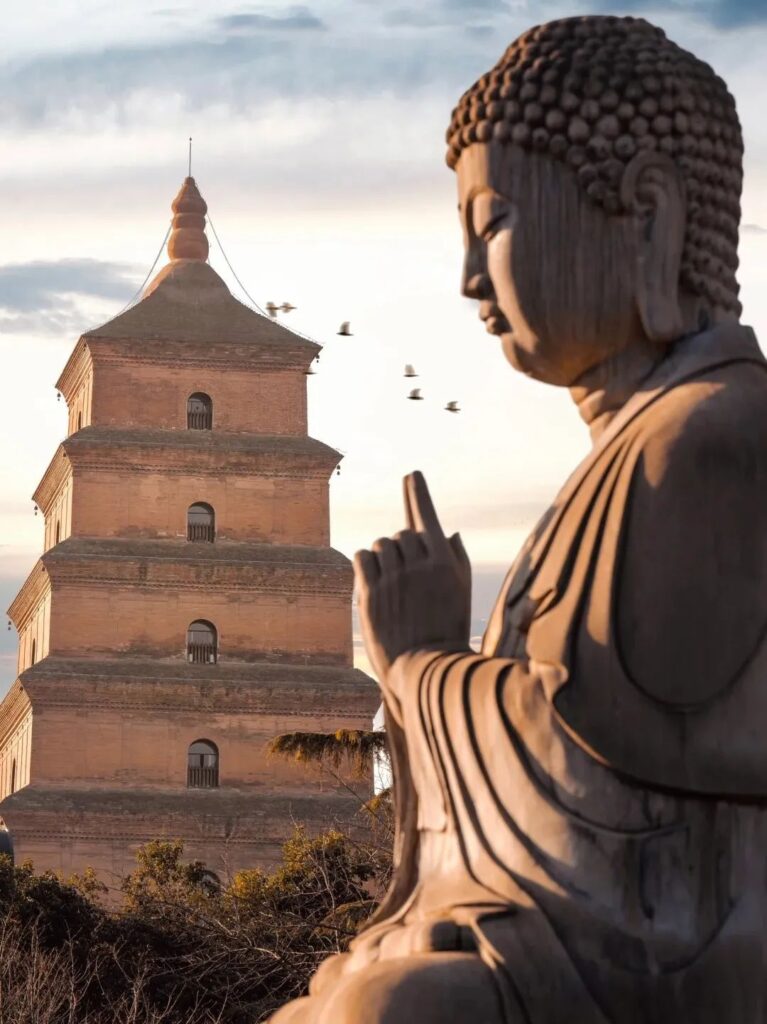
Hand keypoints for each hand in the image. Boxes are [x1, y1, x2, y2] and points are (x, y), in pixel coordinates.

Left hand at [353, 471, 471, 681]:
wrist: (426, 668)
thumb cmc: (447, 629)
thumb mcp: (462, 593)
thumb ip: (456, 559)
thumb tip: (449, 532)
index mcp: (444, 561)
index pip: (427, 516)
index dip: (418, 493)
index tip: (412, 474)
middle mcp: (418, 564)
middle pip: (402, 534)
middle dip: (402, 548)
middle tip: (408, 577)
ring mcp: (393, 578)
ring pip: (381, 545)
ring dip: (384, 557)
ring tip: (393, 585)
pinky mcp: (371, 591)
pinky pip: (362, 557)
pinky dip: (366, 564)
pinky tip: (375, 582)